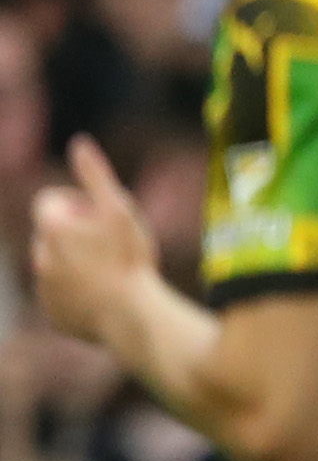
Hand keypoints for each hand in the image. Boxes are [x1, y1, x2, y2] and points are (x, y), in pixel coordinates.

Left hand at [28, 137, 158, 349]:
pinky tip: (108, 298)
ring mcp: (45, 290)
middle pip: (53, 235)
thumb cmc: (130, 260)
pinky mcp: (55, 316)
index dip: (77, 203)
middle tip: (114, 246)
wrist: (134, 318)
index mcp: (51, 227)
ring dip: (79, 266)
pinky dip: (80, 297)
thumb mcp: (120, 210)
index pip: (50, 201)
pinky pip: (64, 300)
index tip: (102, 216)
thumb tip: (79, 142)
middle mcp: (39, 256)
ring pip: (58, 268)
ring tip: (114, 274)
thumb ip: (96, 176)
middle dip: (77, 236)